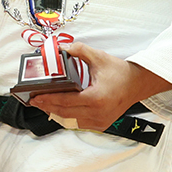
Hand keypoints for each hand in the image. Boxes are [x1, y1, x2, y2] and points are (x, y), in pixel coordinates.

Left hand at [28, 40, 170, 130]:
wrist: (138, 84)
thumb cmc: (120, 72)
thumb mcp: (99, 57)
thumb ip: (79, 50)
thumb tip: (61, 47)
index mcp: (97, 98)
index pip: (65, 101)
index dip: (48, 99)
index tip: (34, 97)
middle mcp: (99, 113)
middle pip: (65, 113)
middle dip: (47, 106)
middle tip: (34, 101)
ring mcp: (100, 121)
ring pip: (71, 121)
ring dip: (56, 113)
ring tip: (43, 104)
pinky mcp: (101, 124)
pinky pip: (79, 123)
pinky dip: (67, 117)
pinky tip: (58, 110)